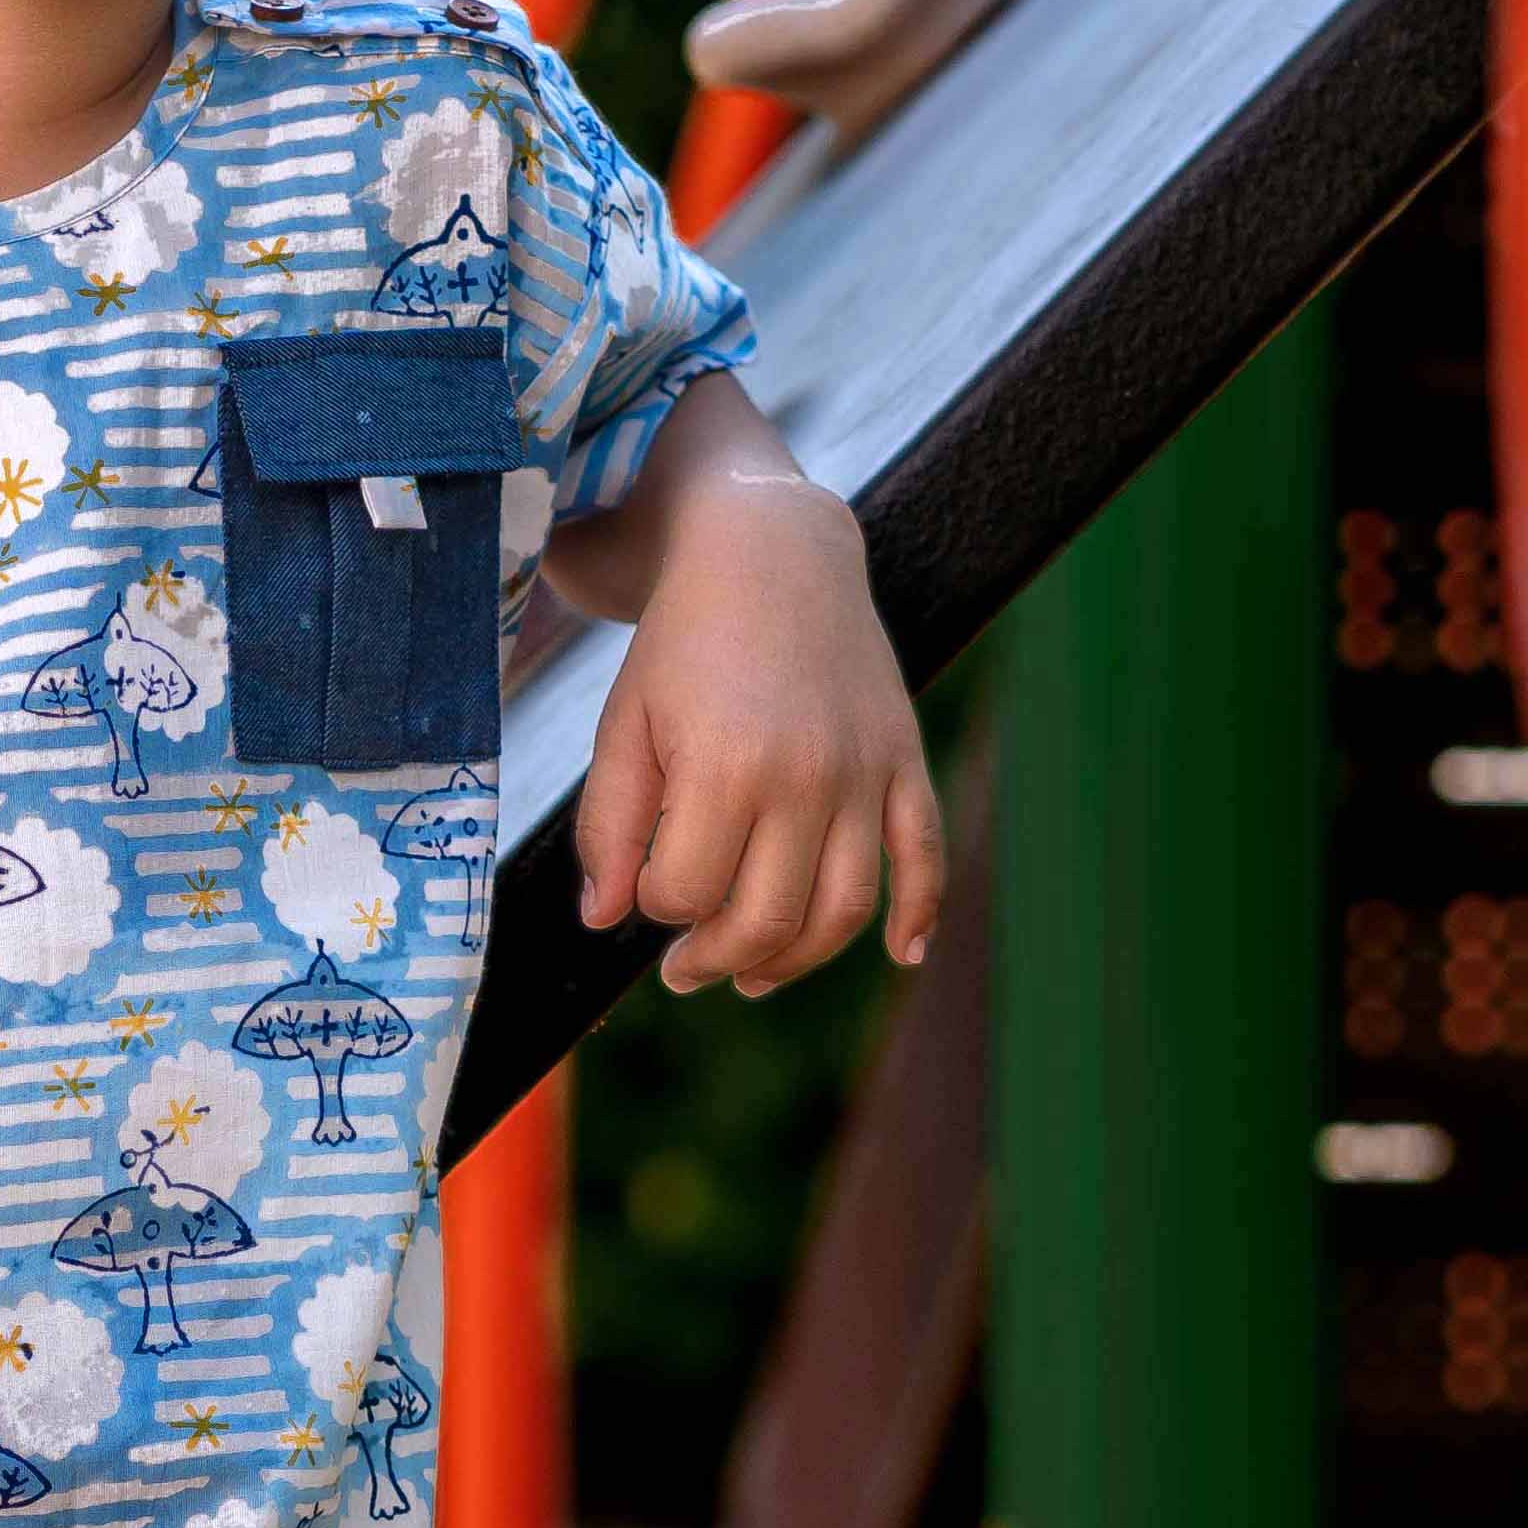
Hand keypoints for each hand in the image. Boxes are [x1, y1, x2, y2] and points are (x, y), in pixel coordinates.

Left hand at [573, 471, 942, 994]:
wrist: (769, 551)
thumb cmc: (680, 644)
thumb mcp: (622, 724)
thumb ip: (609, 825)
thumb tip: (604, 919)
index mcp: (724, 766)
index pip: (686, 892)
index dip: (655, 905)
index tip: (642, 885)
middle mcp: (805, 776)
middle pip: (768, 918)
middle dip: (716, 957)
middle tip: (684, 970)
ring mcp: (864, 771)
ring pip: (845, 909)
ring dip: (797, 960)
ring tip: (752, 976)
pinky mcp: (904, 759)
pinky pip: (924, 853)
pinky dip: (920, 913)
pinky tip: (903, 956)